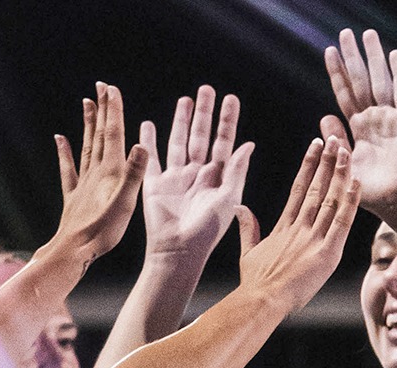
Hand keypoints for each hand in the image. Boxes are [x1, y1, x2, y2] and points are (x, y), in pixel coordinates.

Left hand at [52, 83, 149, 265]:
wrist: (74, 251)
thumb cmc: (102, 231)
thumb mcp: (125, 203)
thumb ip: (134, 174)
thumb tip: (141, 144)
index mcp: (110, 172)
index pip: (113, 134)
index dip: (113, 110)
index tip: (111, 88)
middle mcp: (95, 173)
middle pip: (99, 135)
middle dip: (102, 110)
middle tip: (101, 87)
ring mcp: (82, 184)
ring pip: (85, 147)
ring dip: (88, 124)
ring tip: (87, 103)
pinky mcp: (73, 197)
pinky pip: (68, 169)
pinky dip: (64, 152)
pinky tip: (59, 139)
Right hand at [138, 87, 253, 261]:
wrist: (178, 250)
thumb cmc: (207, 231)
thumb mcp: (229, 199)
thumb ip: (237, 171)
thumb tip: (248, 144)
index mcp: (217, 177)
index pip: (223, 142)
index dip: (227, 121)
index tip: (230, 98)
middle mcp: (196, 174)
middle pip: (200, 136)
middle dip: (204, 113)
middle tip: (206, 89)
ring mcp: (175, 178)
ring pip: (178, 142)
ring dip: (180, 121)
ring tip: (185, 100)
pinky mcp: (154, 184)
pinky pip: (151, 158)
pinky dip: (148, 141)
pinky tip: (148, 125)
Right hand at [233, 137, 358, 312]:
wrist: (261, 300)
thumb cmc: (255, 283)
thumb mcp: (248, 252)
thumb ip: (248, 228)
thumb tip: (240, 208)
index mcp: (283, 227)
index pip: (298, 189)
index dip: (308, 166)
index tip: (315, 146)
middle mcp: (299, 227)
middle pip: (316, 188)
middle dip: (327, 162)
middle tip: (336, 139)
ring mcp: (313, 239)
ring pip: (330, 200)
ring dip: (340, 174)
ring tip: (347, 151)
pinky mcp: (327, 253)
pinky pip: (342, 222)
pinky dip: (350, 202)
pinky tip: (357, 183)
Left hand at [323, 28, 396, 222]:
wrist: (396, 203)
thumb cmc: (371, 192)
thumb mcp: (345, 165)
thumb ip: (335, 142)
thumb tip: (324, 117)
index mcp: (359, 128)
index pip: (345, 94)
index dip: (337, 73)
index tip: (329, 52)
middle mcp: (375, 119)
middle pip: (361, 80)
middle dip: (353, 57)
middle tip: (345, 33)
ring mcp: (392, 118)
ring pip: (380, 80)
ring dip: (374, 57)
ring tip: (367, 34)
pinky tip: (394, 54)